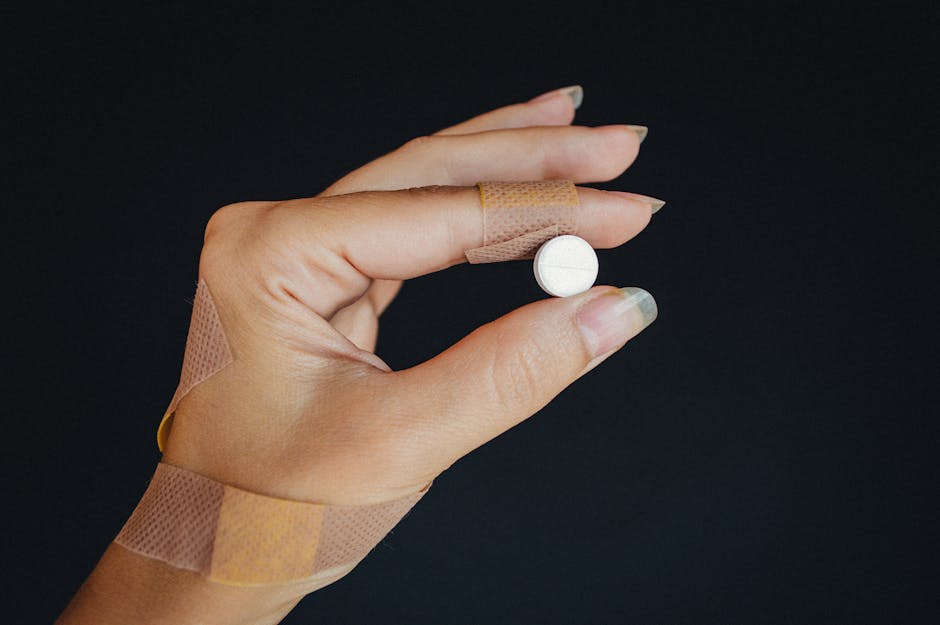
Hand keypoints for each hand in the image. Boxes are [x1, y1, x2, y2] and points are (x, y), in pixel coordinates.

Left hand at [161, 86, 659, 507]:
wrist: (217, 539)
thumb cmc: (274, 503)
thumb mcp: (396, 443)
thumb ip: (509, 373)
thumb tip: (612, 309)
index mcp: (273, 254)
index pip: (436, 213)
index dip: (544, 210)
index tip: (630, 210)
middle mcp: (278, 233)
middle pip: (430, 171)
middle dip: (532, 157)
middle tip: (621, 146)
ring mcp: (298, 250)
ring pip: (425, 187)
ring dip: (511, 166)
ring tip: (584, 138)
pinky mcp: (323, 276)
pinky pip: (415, 227)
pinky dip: (479, 213)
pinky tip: (522, 188)